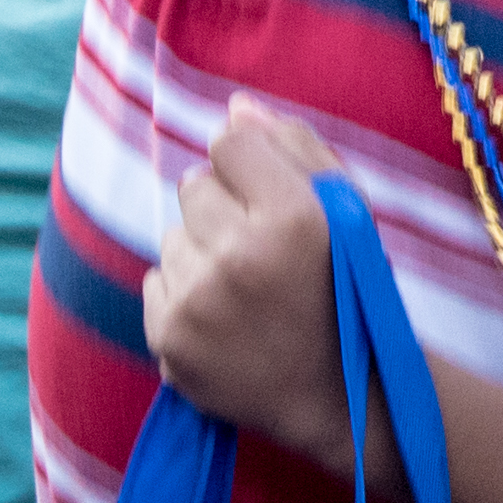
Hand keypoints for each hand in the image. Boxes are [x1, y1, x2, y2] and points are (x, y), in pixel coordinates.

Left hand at [145, 96, 380, 477]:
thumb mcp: (347, 209)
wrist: (341, 393)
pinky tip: (224, 316)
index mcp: (293, 215)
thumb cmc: (348, 288)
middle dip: (223, 208)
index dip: (250, 166)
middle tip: (260, 250)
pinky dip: (183, 294)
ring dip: (202, 252)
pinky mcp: (170, 339)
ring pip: (173, 235)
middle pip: (193, 185)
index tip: (270, 197)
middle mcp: (239, 254)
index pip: (228, 144)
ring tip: (245, 288)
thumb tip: (234, 109)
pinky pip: (155, 281)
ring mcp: (199, 300)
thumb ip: (294, 147)